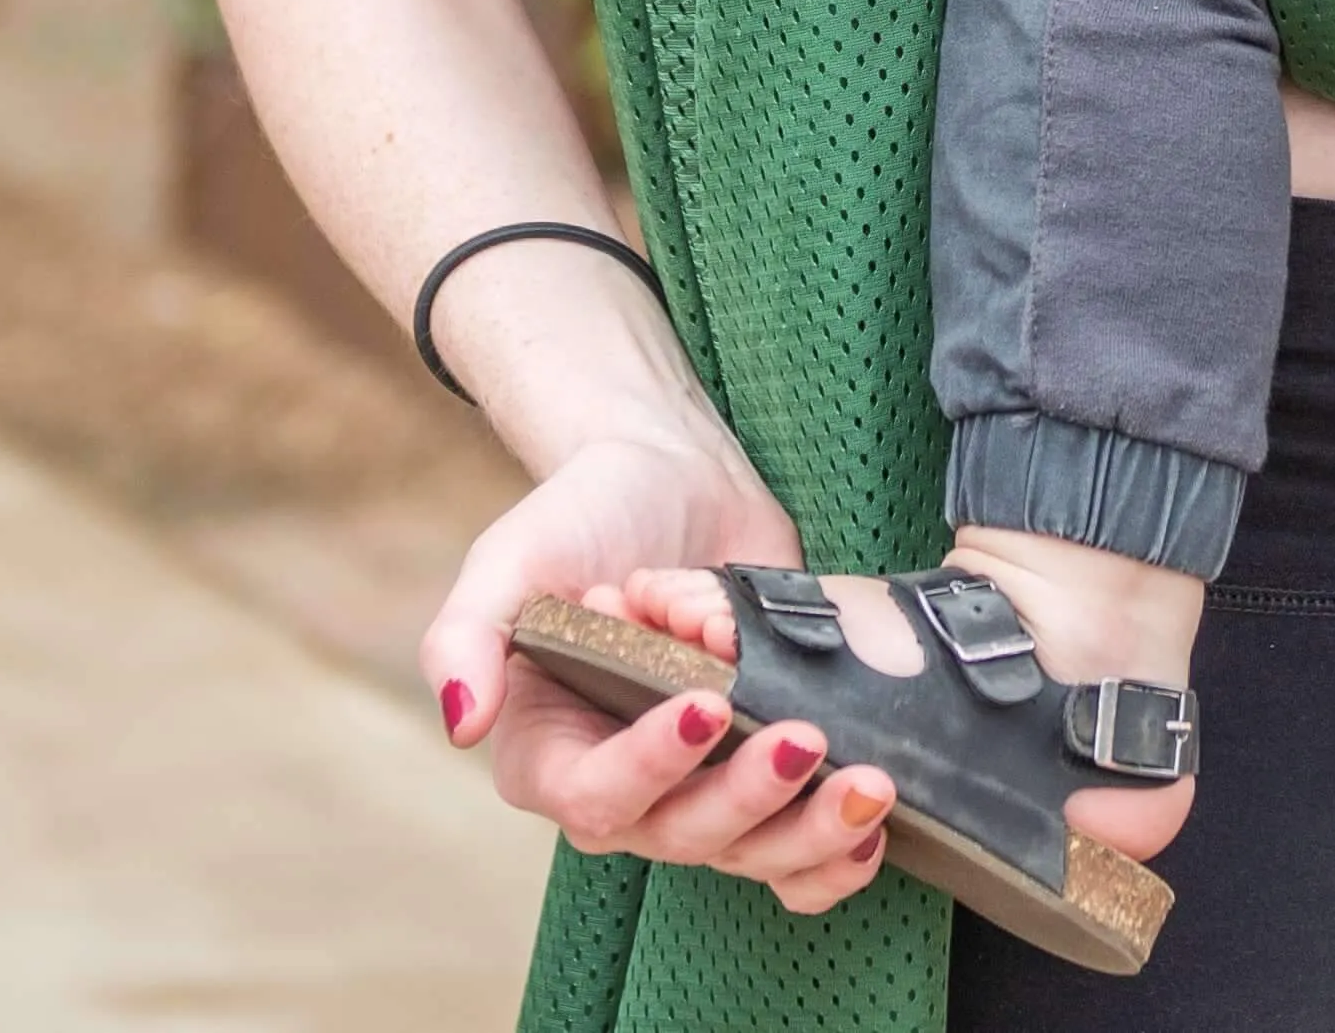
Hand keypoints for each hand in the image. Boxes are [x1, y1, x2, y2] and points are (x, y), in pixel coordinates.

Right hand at [420, 432, 897, 915]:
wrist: (668, 475)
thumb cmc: (581, 516)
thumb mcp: (511, 557)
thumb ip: (466, 634)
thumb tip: (462, 722)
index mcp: (551, 751)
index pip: (595, 795)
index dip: (650, 767)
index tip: (706, 704)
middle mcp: (624, 786)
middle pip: (683, 835)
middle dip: (748, 797)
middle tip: (805, 737)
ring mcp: (697, 784)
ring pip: (747, 853)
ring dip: (809, 834)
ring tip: (866, 787)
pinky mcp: (755, 767)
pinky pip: (791, 852)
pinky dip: (831, 860)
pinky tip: (872, 832)